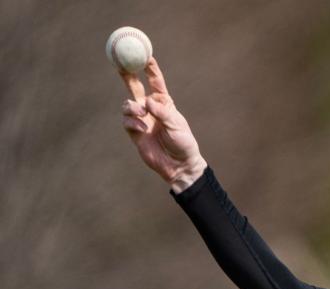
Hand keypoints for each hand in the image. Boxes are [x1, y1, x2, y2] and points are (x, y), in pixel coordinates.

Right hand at [120, 58, 206, 191]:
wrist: (178, 165)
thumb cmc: (182, 143)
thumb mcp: (176, 124)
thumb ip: (162, 112)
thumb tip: (146, 102)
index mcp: (164, 103)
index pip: (156, 82)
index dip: (150, 69)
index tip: (146, 55)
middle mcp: (151, 108)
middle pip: (134, 87)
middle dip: (127, 75)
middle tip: (120, 65)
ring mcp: (141, 119)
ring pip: (127, 105)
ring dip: (132, 107)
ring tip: (141, 115)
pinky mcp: (134, 132)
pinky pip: (126, 121)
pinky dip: (132, 123)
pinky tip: (141, 129)